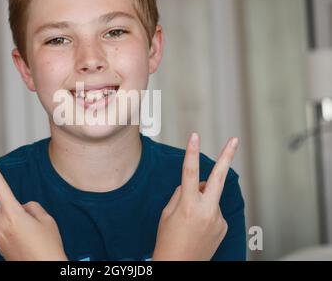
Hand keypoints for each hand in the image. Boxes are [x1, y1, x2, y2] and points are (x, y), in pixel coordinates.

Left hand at [0, 147, 67, 260]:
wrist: (46, 269)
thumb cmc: (49, 246)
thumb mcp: (46, 220)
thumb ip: (32, 208)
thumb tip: (23, 208)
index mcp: (13, 214)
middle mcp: (1, 225)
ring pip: (2, 218)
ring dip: (14, 217)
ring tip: (34, 232)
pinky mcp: (1, 247)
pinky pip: (8, 230)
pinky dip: (17, 229)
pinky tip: (29, 239)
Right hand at [152, 133, 238, 260]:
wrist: (179, 267)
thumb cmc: (167, 241)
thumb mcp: (167, 214)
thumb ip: (181, 194)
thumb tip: (197, 183)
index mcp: (188, 206)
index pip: (190, 172)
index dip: (192, 152)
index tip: (194, 136)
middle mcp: (207, 211)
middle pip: (218, 177)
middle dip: (227, 156)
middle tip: (235, 139)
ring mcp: (218, 219)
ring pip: (210, 196)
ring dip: (201, 199)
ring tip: (189, 220)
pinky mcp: (224, 226)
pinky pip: (213, 210)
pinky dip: (205, 212)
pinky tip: (197, 227)